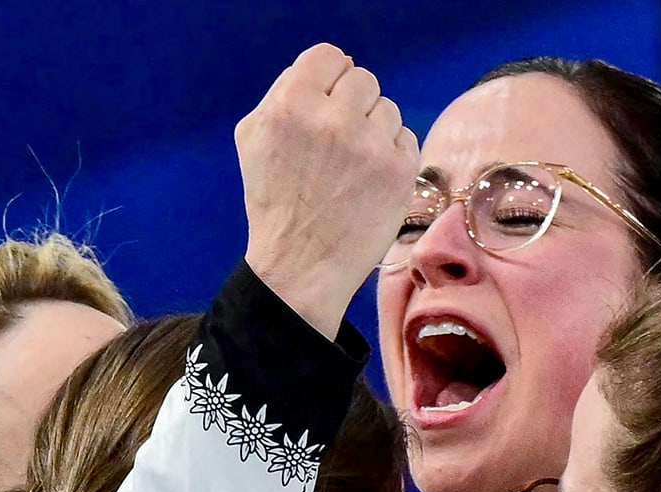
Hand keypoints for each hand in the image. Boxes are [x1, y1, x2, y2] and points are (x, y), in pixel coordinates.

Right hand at [236, 43, 418, 338]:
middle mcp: (332, 120)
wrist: (301, 266)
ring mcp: (369, 146)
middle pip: (362, 79)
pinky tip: (371, 180)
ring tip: (353, 166)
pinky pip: (406, 137)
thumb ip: (286, 90)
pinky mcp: (398, 171)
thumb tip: (336, 63)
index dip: (329, 79)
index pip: (328, 56)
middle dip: (353, 105)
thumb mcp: (254, 136)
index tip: (326, 105)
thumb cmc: (276, 201)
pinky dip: (392, 154)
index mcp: (290, 105)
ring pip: (388, 108)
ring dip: (374, 130)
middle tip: (339, 143)